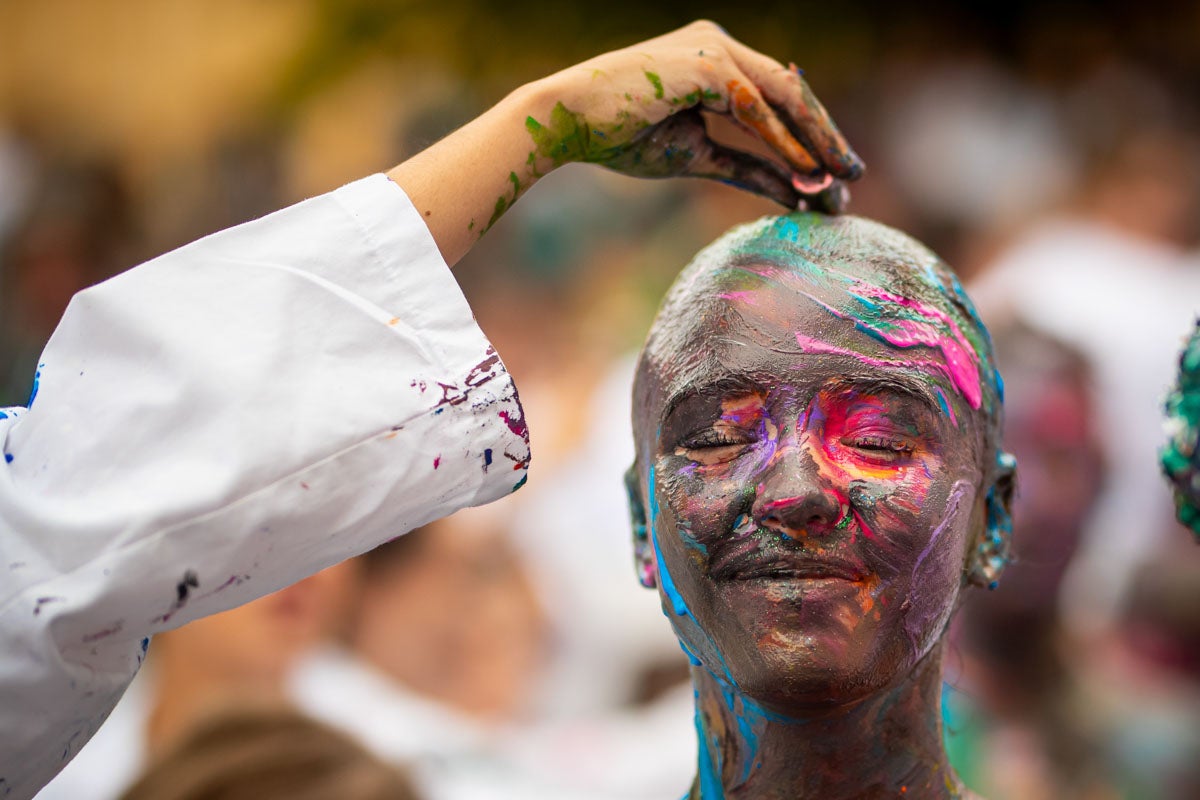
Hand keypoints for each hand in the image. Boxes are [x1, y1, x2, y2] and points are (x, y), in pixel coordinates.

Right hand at [389, 21, 864, 265]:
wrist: (568, 119)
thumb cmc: (620, 137)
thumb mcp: (696, 157)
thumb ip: (745, 167)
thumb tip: (792, 193)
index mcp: (715, 59)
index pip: (777, 96)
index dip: (808, 133)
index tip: (834, 169)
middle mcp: (720, 44)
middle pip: (790, 91)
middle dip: (824, 134)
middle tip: (854, 171)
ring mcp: (714, 48)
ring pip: (781, 96)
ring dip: (813, 140)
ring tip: (840, 176)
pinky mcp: (705, 62)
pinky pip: (755, 107)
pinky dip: (782, 141)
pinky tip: (805, 171)